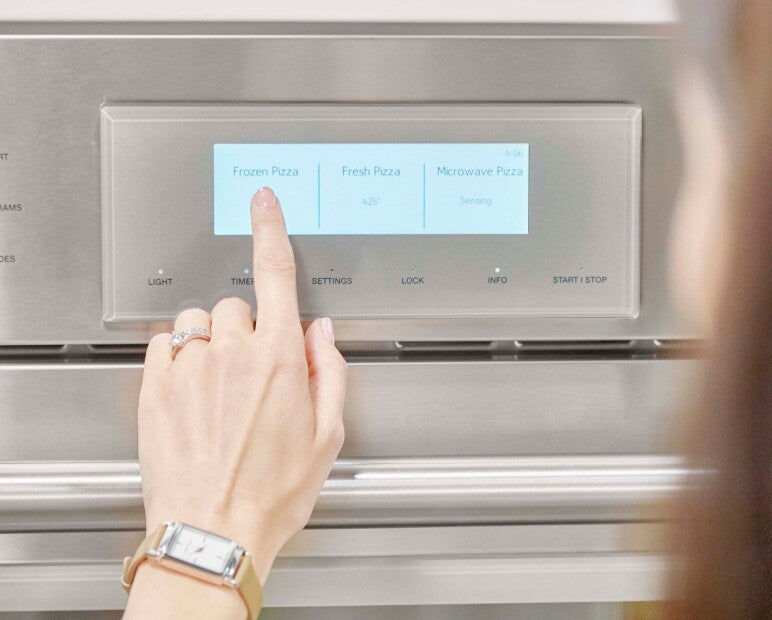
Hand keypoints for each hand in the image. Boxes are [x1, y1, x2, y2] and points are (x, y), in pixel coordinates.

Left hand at [135, 187, 347, 580]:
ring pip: (199, 324)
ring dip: (212, 343)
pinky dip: (180, 357)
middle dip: (249, 329)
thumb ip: (331, 370)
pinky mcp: (156, 387)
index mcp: (280, 360)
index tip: (262, 201)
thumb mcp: (328, 435)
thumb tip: (320, 330)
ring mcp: (190, 369)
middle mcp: (232, 355)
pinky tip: (193, 392)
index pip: (274, 274)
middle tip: (255, 374)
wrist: (214, 531)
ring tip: (220, 388)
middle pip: (237, 306)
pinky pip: (165, 345)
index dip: (269, 229)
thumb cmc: (272, 493)